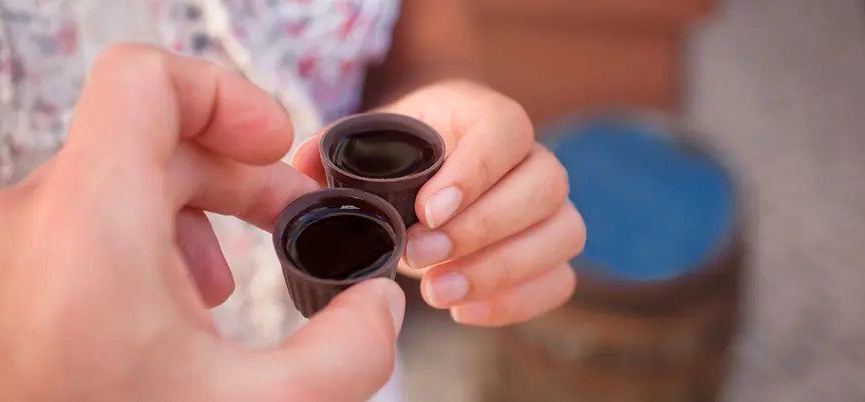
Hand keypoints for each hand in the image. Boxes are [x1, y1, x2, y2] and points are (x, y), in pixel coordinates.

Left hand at [0, 45, 403, 401]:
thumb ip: (350, 355)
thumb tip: (381, 306)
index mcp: (90, 225)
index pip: (146, 81)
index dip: (225, 96)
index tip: (274, 149)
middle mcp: (33, 221)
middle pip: (153, 134)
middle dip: (237, 171)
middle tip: (290, 219)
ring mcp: (16, 249)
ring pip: (121, 177)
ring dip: (196, 210)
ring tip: (228, 280)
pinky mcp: (16, 277)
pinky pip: (89, 219)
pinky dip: (149, 240)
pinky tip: (178, 307)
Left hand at [292, 80, 585, 325]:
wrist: (433, 168)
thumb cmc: (403, 150)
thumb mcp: (372, 136)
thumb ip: (337, 148)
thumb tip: (304, 170)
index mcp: (487, 115)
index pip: (507, 130)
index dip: (475, 172)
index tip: (428, 210)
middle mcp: (531, 156)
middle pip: (545, 185)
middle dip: (482, 229)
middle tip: (419, 257)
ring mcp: (549, 207)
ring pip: (564, 234)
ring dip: (502, 271)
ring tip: (437, 292)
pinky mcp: (549, 251)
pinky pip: (559, 280)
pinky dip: (516, 302)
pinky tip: (463, 310)